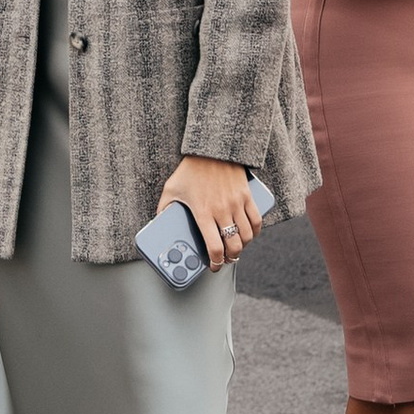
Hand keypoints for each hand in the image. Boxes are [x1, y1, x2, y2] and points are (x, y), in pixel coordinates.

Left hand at [154, 152, 265, 267]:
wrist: (212, 148)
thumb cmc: (190, 169)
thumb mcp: (171, 189)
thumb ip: (164, 209)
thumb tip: (158, 224)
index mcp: (203, 212)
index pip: (214, 247)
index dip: (216, 262)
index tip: (214, 266)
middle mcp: (221, 210)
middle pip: (233, 245)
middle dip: (231, 258)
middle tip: (226, 259)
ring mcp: (237, 203)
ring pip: (246, 235)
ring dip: (243, 247)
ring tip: (237, 248)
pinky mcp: (247, 195)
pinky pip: (256, 219)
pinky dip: (255, 232)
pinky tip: (249, 235)